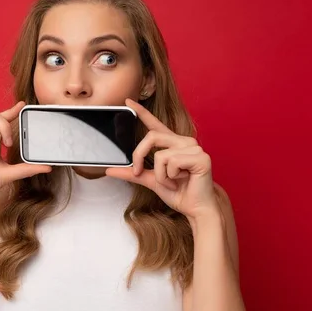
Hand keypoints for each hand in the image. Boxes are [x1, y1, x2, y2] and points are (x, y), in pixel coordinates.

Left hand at [106, 99, 218, 221]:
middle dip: (139, 156)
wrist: (196, 208)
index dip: (142, 113)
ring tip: (173, 182)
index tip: (128, 102)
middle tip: (137, 172)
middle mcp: (184, 142)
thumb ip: (132, 174)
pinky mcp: (201, 157)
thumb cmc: (179, 193)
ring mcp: (194, 148)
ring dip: (160, 176)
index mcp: (173, 144)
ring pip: (160, 156)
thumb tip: (110, 170)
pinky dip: (171, 177)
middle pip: (151, 137)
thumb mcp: (151, 181)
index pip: (155, 126)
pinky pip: (172, 163)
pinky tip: (184, 180)